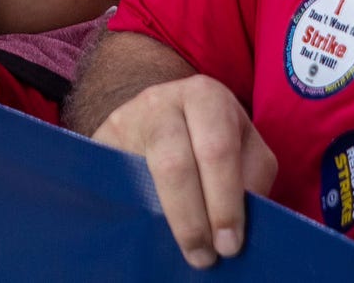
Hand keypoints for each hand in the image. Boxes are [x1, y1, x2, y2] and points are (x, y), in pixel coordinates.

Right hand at [91, 75, 278, 269]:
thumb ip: (251, 176)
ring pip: (143, 174)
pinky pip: (117, 182)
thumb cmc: (211, 136)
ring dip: (167, 219)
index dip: (225, 202)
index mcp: (207, 96)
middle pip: (175, 163)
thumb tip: (241, 221)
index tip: (230, 245)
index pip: (218, 150)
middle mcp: (164, 101)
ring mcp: (127, 119)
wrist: (158, 113)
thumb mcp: (243, 144)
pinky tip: (152, 234)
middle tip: (205, 256)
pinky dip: (136, 211)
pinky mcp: (101, 140)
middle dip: (193, 218)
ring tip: (185, 250)